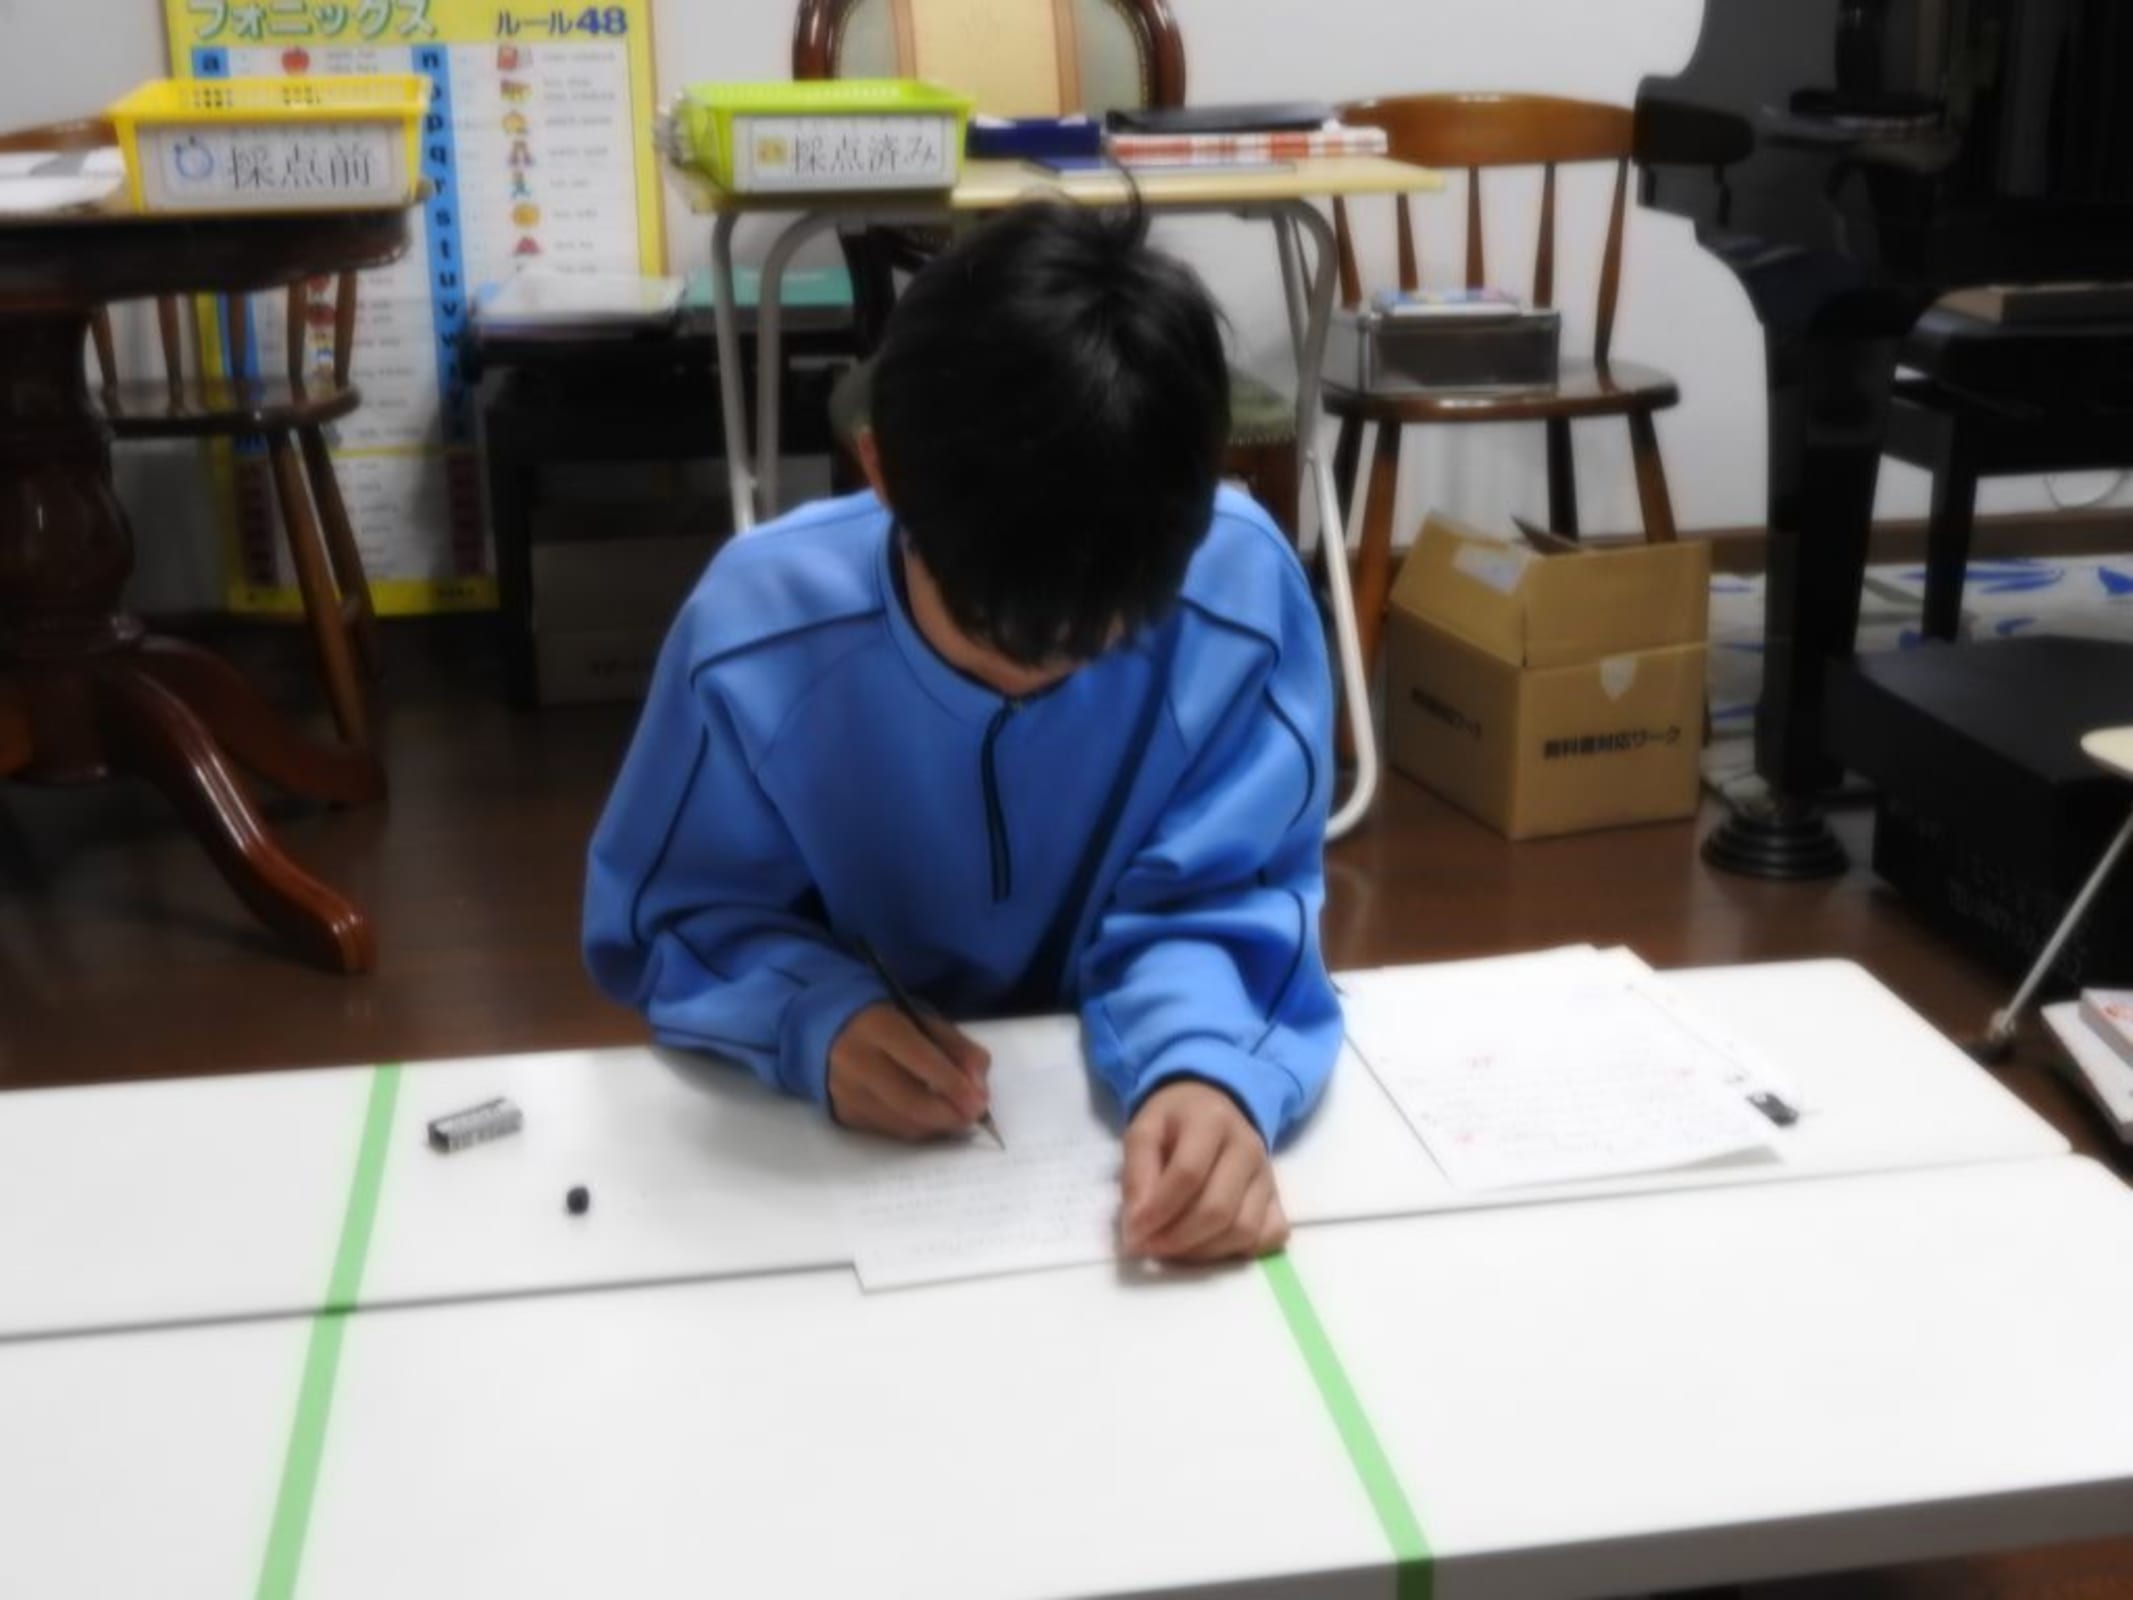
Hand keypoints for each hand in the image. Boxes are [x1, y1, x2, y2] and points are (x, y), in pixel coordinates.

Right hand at [828, 1003, 991, 1140]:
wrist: (830, 1032)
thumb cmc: (888, 1025)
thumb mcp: (925, 1022)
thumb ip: (959, 1049)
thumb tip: (978, 1089)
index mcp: (877, 1025)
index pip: (920, 1059)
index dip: (952, 1084)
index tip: (979, 1103)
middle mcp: (854, 1059)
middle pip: (910, 1101)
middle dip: (948, 1115)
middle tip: (972, 1118)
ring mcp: (845, 1091)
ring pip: (902, 1124)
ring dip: (936, 1127)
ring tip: (954, 1117)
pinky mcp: (842, 1114)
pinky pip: (889, 1131)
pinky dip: (916, 1129)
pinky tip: (927, 1118)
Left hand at [1121, 1080, 1289, 1262]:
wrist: (1212, 1110)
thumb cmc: (1173, 1124)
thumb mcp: (1144, 1132)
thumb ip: (1135, 1174)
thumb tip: (1138, 1224)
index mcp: (1212, 1121)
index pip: (1188, 1174)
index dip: (1159, 1209)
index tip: (1133, 1232)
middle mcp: (1248, 1147)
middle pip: (1218, 1209)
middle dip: (1177, 1238)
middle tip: (1148, 1246)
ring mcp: (1268, 1176)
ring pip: (1244, 1230)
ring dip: (1202, 1251)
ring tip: (1172, 1248)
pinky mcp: (1278, 1199)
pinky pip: (1270, 1236)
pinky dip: (1238, 1251)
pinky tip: (1207, 1246)